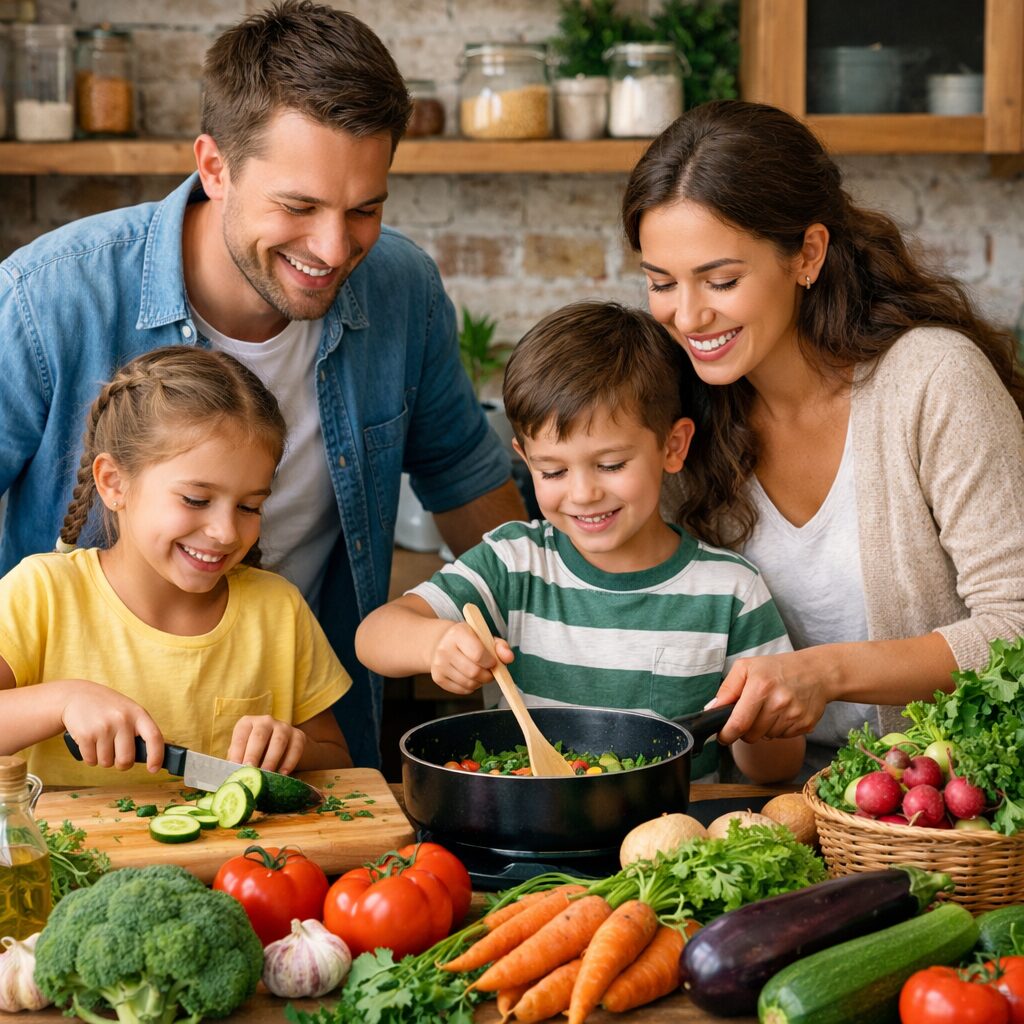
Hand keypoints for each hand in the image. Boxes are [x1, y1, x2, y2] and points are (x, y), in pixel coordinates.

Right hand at [60, 680, 163, 771]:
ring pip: (107, 763)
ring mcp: (103, 727)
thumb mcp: (129, 711)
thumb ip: (139, 730)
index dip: (156, 756)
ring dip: (104, 759)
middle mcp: (122, 720)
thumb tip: (149, 758)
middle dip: (122, 764)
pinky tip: (90, 742)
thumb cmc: (108, 708)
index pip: (154, 737)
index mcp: (138, 714)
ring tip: (101, 742)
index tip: (153, 769)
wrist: (77, 695)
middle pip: (126, 759)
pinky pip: (91, 761)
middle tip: (117, 755)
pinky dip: (90, 757)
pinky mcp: (85, 735)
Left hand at [228, 715, 305, 773]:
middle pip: (259, 736)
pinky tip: (283, 774)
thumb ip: (237, 761)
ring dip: (271, 759)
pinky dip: (289, 762)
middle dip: (253, 754)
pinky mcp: (299, 735)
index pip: (241, 735)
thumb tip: (229, 778)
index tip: (234, 767)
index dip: (237, 751)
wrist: (285, 748)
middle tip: (250, 770)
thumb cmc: (257, 753)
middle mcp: (266, 721)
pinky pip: (295, 748)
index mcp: (248, 723)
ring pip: (278, 741)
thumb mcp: (244, 752)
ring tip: (266, 774)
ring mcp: (284, 726)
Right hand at [429, 622, 513, 695]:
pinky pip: (462, 690)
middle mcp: (444, 648)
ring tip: (480, 672)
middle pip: (474, 672)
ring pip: (469, 683)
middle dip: (488, 675)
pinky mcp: (438, 677)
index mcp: (457, 633)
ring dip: (480, 682)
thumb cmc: (469, 639)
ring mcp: (439, 664)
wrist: (442, 642)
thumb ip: (500, 646)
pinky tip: (469, 676)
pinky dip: (471, 687)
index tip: (493, 661)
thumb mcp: (484, 636)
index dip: (490, 662)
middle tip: (490, 670)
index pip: (478, 654)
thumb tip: (509, 657)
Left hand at [712, 652, 829, 744]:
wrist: (816, 672)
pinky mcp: (806, 725)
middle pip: (751, 735)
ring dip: (763, 729)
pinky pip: (783, 737)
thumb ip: (727, 689)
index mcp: (760, 687)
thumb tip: (712, 709)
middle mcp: (779, 702)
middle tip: (750, 714)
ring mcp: (794, 715)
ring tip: (770, 708)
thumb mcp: (746, 668)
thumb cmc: (777, 668)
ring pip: (766, 737)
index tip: (723, 736)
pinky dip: (779, 729)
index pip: (739, 723)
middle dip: (745, 730)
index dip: (727, 734)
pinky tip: (783, 712)